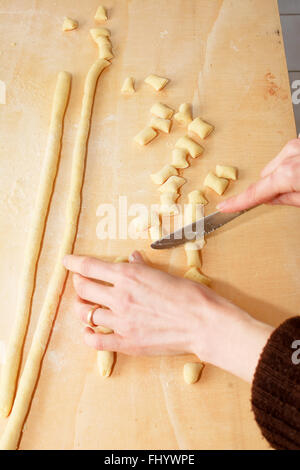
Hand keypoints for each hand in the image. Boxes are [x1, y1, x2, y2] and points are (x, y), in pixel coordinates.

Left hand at [63, 251, 272, 381]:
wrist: (203, 323)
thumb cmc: (188, 295)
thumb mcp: (163, 274)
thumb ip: (142, 266)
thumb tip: (131, 257)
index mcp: (128, 275)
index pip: (90, 266)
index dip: (74, 262)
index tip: (66, 261)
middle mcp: (120, 296)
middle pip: (83, 288)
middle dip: (77, 283)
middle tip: (79, 283)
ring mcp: (121, 321)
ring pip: (85, 314)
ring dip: (81, 309)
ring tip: (83, 307)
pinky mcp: (126, 342)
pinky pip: (96, 341)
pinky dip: (87, 336)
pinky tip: (88, 332)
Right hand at [217, 138, 299, 211]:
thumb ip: (288, 199)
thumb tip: (272, 199)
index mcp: (289, 174)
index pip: (255, 193)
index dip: (238, 202)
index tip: (224, 206)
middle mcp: (289, 157)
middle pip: (266, 179)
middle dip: (274, 188)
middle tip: (292, 194)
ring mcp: (295, 146)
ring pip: (275, 167)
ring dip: (285, 176)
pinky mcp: (299, 142)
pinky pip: (286, 157)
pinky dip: (291, 165)